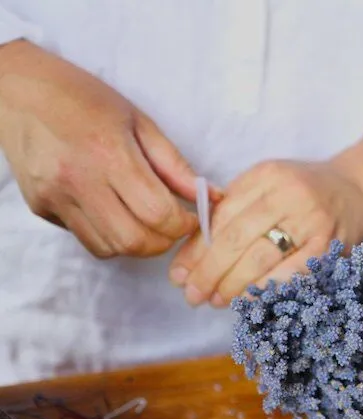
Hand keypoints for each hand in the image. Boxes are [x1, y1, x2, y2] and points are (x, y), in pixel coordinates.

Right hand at [0, 40, 219, 257]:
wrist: (18, 91)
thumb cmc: (84, 99)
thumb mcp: (139, 122)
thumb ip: (175, 165)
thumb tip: (210, 197)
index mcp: (109, 155)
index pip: (158, 213)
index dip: (184, 224)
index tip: (193, 217)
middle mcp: (79, 182)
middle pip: (134, 241)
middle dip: (164, 241)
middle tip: (173, 225)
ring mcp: (56, 199)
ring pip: (109, 249)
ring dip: (138, 244)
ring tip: (147, 222)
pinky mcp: (42, 209)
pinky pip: (86, 240)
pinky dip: (110, 238)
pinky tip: (117, 215)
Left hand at [169, 157, 362, 306]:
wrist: (360, 190)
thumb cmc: (306, 192)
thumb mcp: (268, 186)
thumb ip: (233, 210)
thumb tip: (192, 256)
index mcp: (266, 174)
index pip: (221, 215)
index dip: (197, 249)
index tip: (180, 274)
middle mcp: (288, 193)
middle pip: (236, 238)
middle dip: (209, 272)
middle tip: (193, 295)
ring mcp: (311, 220)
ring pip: (260, 258)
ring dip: (233, 285)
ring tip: (215, 300)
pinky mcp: (329, 245)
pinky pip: (291, 274)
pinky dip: (267, 290)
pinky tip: (250, 300)